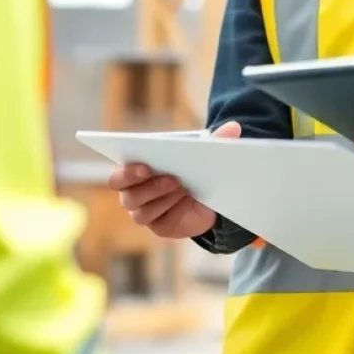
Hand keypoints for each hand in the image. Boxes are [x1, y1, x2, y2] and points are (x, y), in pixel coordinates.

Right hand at [107, 120, 240, 238]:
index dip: (127, 172)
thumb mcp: (205, 151)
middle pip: (128, 196)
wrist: (207, 195)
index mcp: (136, 172)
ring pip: (142, 211)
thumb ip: (218, 139)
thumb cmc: (194, 167)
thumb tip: (234, 127)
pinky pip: (159, 222)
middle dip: (148, 187)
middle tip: (172, 179)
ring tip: (182, 188)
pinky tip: (185, 201)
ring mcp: (145, 212)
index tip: (145, 165)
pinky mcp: (160, 226)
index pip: (118, 176)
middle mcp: (134, 194)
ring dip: (162, 198)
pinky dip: (172, 210)